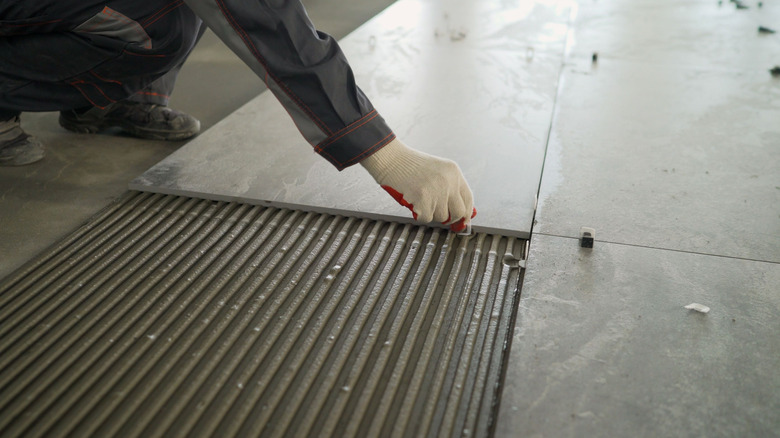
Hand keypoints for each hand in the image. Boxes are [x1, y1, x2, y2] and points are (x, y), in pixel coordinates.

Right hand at [360, 138, 475, 231]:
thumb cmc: (409, 166)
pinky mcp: (424, 199)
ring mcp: (437, 190)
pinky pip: (426, 218)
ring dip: (429, 213)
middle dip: (449, 218)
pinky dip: (418, 214)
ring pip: (441, 217)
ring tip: (420, 199)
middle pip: (458, 213)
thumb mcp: (436, 171)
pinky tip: (413, 200)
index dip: (466, 213)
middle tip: (438, 214)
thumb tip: (461, 214)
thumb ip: (449, 188)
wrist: (391, 158)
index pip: (468, 199)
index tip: (462, 221)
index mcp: (454, 172)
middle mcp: (449, 181)